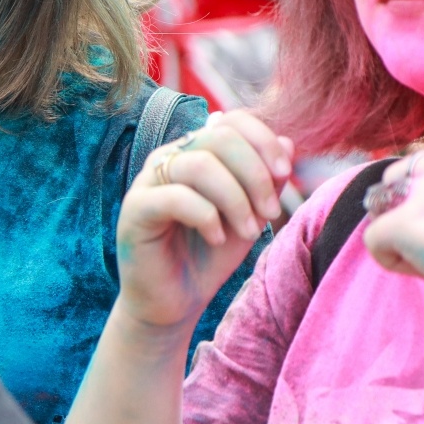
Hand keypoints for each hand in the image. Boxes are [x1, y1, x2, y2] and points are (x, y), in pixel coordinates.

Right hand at [114, 111, 292, 333]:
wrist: (175, 303)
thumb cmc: (211, 256)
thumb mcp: (251, 215)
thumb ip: (267, 180)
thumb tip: (288, 142)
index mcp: (198, 152)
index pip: (232, 120)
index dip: (263, 140)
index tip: (284, 175)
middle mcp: (172, 157)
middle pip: (220, 137)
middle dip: (255, 174)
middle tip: (270, 213)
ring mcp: (150, 180)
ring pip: (200, 164)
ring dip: (236, 199)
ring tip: (249, 231)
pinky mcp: (135, 209)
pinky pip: (176, 197)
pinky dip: (207, 216)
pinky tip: (217, 238)